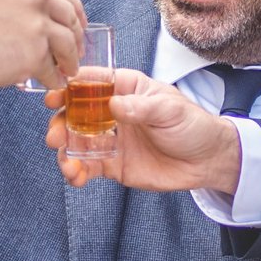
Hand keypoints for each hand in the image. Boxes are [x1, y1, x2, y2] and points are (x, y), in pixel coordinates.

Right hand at [0, 0, 82, 90]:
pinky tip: (51, 83)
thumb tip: (33, 6)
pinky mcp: (34, 54)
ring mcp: (38, 25)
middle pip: (70, 17)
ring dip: (70, 60)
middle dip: (76, 36)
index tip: (74, 22)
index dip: (73, 10)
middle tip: (75, 50)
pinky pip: (54, 70)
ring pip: (68, 44)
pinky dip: (55, 79)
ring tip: (67, 70)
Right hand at [44, 67, 245, 191]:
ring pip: (76, 142)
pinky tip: (76, 177)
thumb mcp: (170, 109)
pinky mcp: (112, 163)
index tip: (54, 97)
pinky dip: (76, 172)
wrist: (207, 160)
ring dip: (64, 151)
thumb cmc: (192, 125)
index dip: (69, 88)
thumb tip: (114, 106)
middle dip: (60, 124)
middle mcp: (111, 112)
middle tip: (55, 137)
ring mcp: (110, 138)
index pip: (90, 83)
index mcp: (124, 89)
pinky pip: (87, 166)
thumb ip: (142, 108)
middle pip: (75, 114)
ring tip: (66, 163)